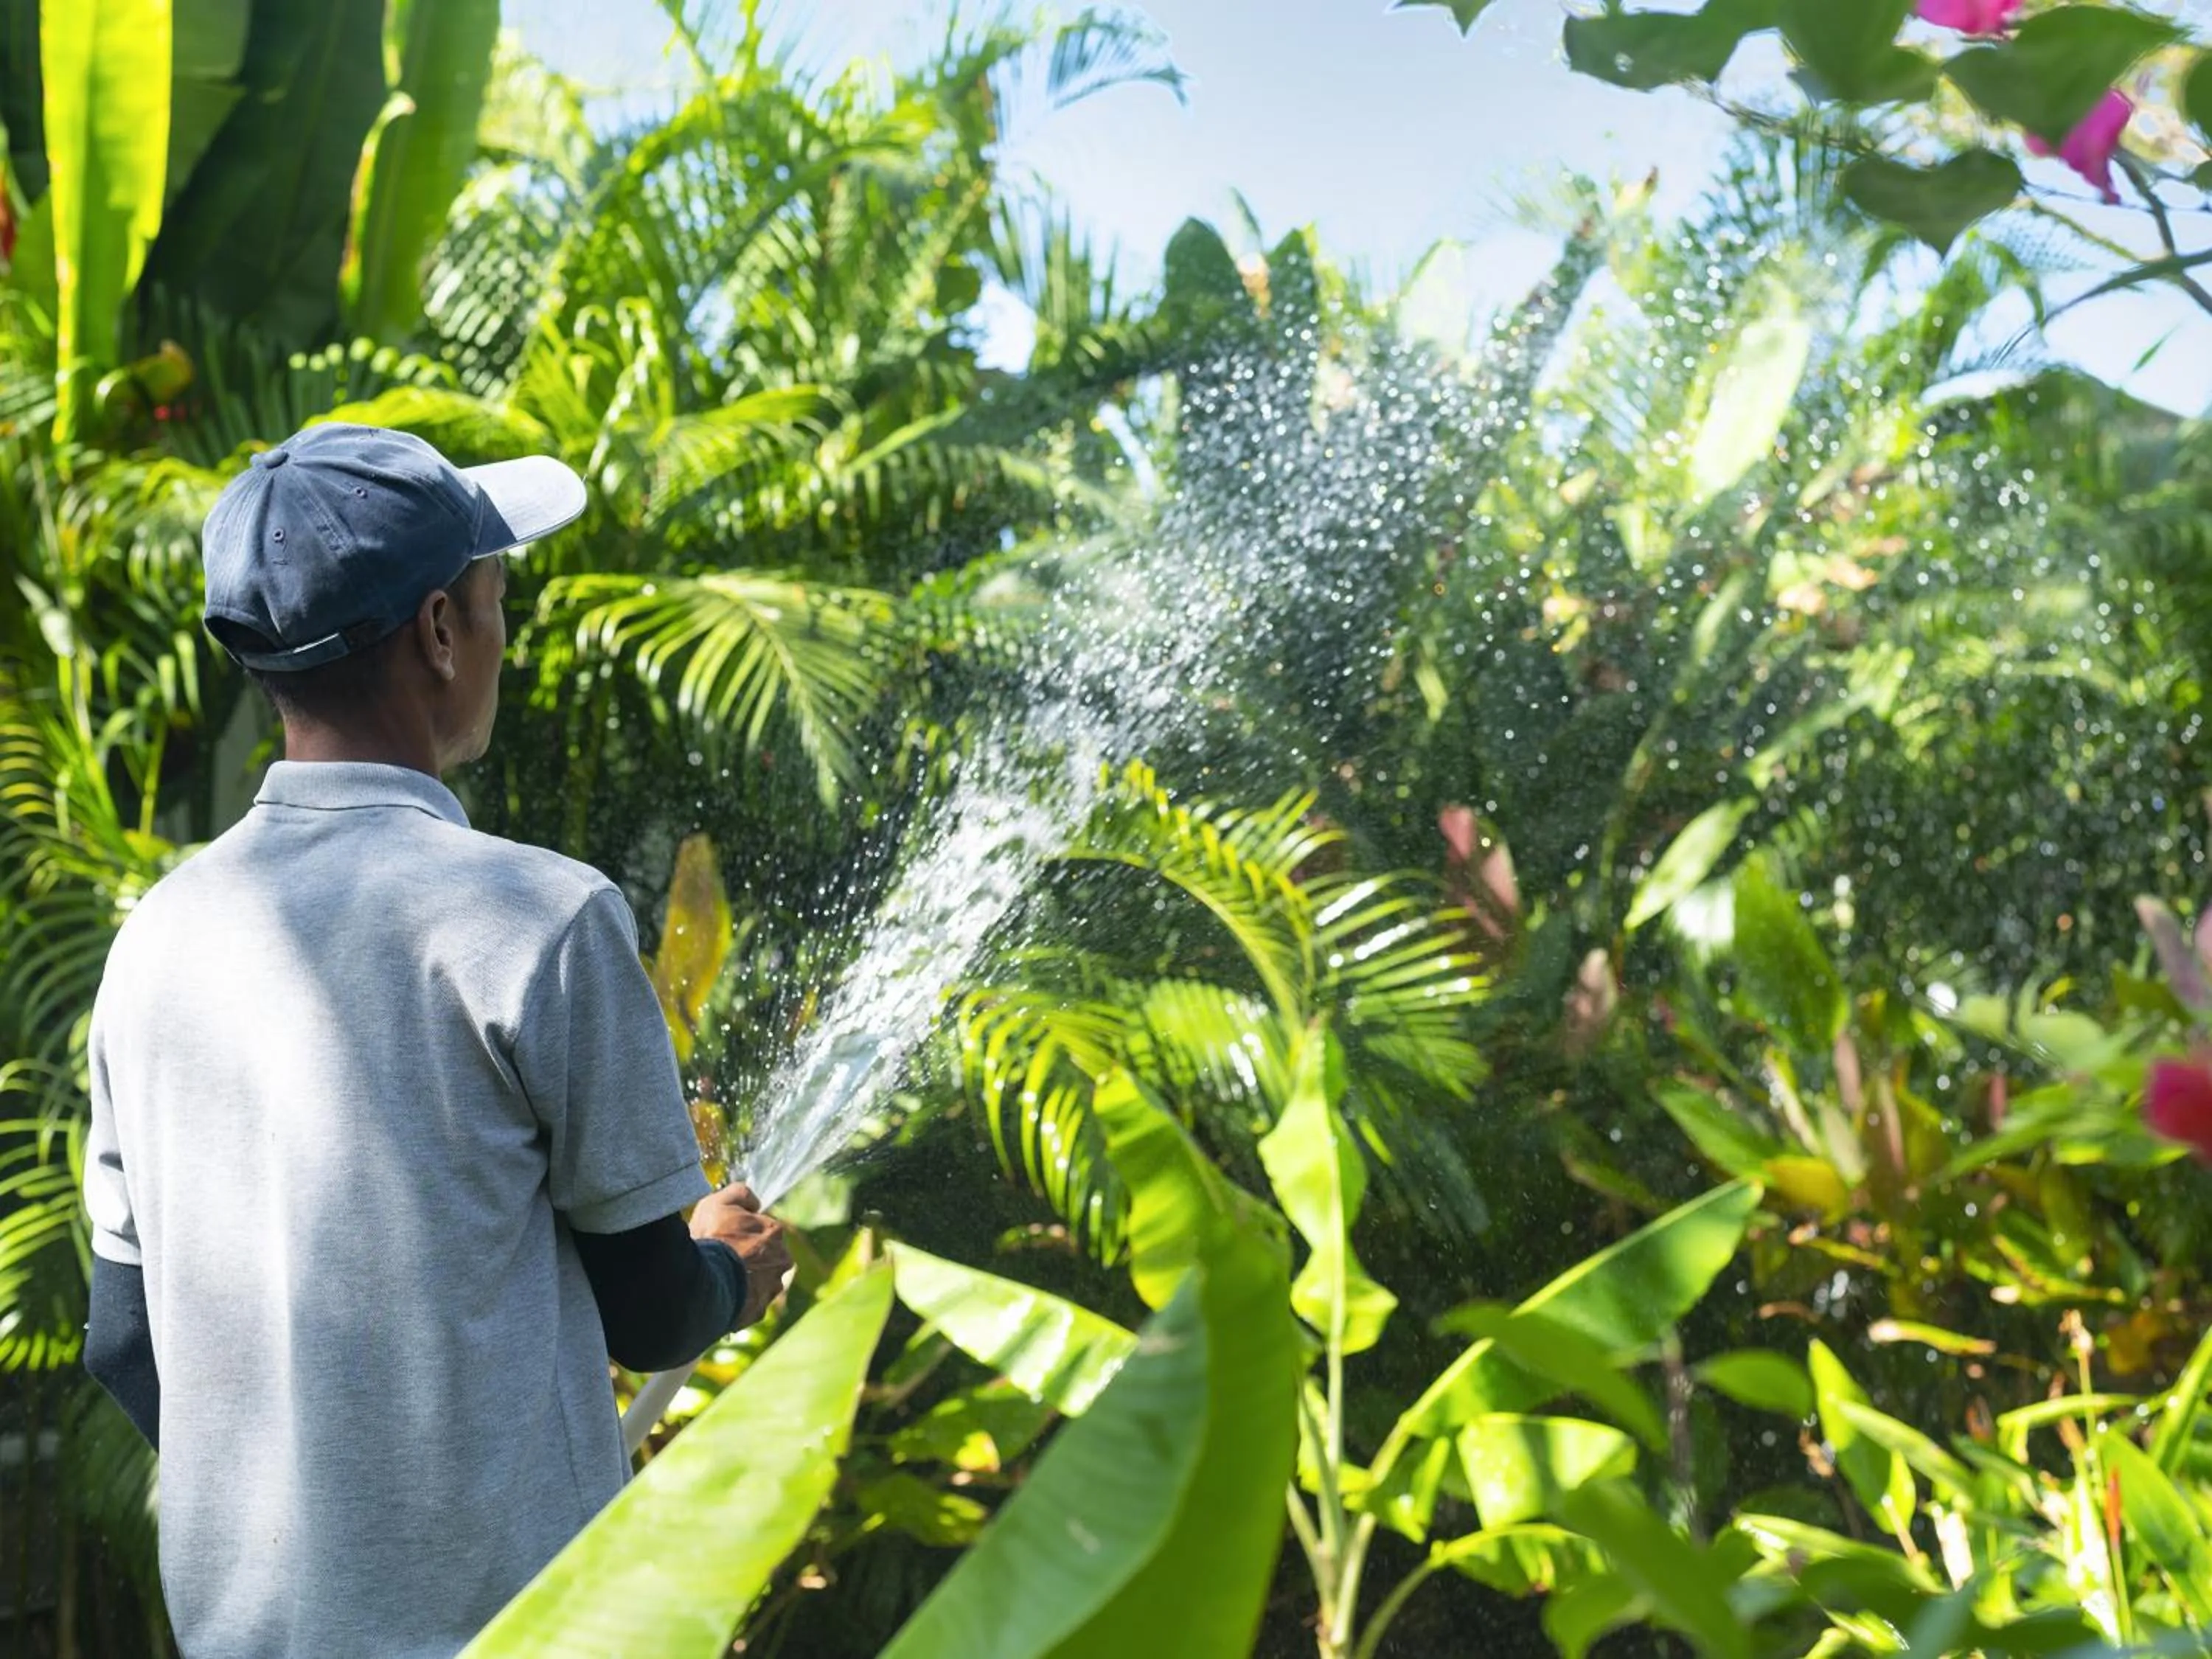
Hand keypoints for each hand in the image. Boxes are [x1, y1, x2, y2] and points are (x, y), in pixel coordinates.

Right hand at [690, 1182, 791, 1328]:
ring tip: (718, 1278)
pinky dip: (737, 1299)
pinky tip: (720, 1295)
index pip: (761, 1227)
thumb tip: (753, 1201)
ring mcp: (771, 1288)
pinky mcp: (759, 1310)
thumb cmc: (711, 1240)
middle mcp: (781, 1260)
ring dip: (743, 1278)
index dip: (740, 1231)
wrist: (703, 1285)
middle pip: (764, 1254)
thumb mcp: (718, 1203)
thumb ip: (739, 1193)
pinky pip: (748, 1302)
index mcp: (775, 1232)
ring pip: (758, 1280)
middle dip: (747, 1255)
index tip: (724, 1235)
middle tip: (722, 1257)